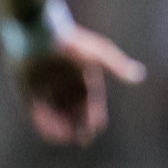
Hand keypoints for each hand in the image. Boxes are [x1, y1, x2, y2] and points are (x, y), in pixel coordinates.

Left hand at [14, 25, 147, 145]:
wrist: (38, 30)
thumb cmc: (69, 41)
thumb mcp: (96, 53)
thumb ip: (116, 66)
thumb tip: (139, 75)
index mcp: (82, 80)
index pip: (91, 106)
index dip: (93, 119)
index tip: (92, 128)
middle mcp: (65, 87)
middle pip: (75, 114)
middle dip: (78, 126)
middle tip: (80, 137)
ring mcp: (47, 90)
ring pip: (56, 117)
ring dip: (62, 130)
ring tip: (66, 137)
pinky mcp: (28, 92)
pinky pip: (37, 114)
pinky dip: (44, 125)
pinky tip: (51, 134)